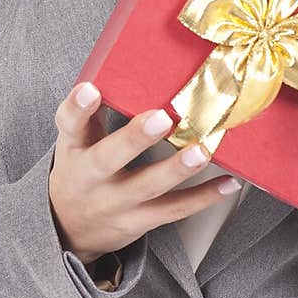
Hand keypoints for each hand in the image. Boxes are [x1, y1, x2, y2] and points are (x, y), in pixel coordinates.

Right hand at [48, 83, 240, 264]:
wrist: (70, 229)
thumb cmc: (81, 171)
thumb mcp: (78, 141)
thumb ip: (97, 112)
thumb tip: (131, 69)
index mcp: (74, 148)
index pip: (68, 124)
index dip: (77, 107)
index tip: (90, 89)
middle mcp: (90, 177)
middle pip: (107, 159)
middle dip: (135, 138)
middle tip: (161, 119)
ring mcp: (115, 202)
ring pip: (147, 187)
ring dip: (177, 169)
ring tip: (202, 152)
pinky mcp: (138, 221)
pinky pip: (174, 210)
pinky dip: (204, 197)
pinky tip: (229, 184)